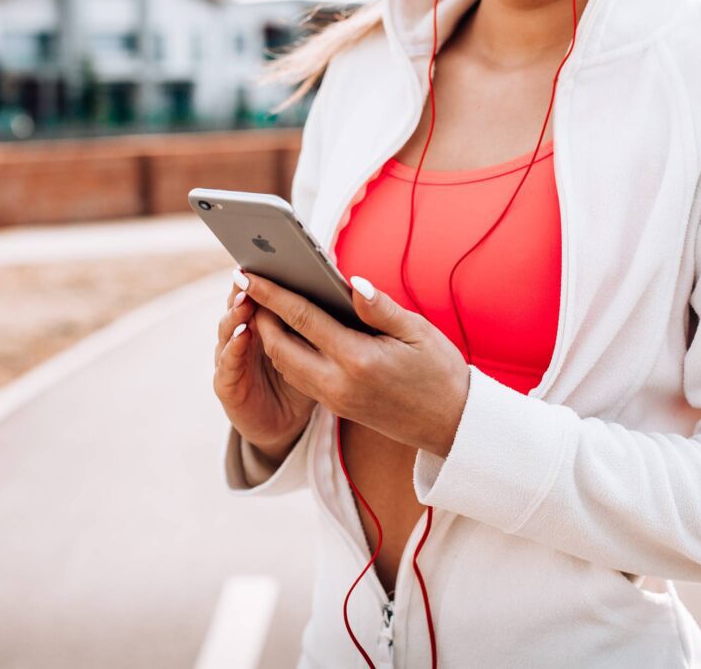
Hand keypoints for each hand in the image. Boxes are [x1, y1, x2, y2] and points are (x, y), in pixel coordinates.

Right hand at [213, 268, 317, 463]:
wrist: (286, 424)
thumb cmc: (309, 379)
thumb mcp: (322, 348)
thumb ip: (326, 318)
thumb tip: (345, 282)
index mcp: (268, 322)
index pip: (263, 293)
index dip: (267, 276)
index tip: (275, 254)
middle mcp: (244, 335)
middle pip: (239, 305)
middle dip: (245, 288)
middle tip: (254, 269)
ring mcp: (232, 360)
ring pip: (228, 330)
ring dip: (235, 312)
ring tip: (247, 298)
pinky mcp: (227, 386)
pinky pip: (226, 365)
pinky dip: (231, 348)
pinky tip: (242, 335)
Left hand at [237, 268, 470, 456]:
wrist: (451, 425)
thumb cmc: (440, 373)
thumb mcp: (418, 332)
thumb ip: (380, 307)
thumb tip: (351, 282)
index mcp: (358, 360)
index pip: (303, 320)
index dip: (272, 294)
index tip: (249, 274)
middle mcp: (338, 384)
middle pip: (280, 347)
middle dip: (260, 316)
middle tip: (249, 286)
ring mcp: (335, 399)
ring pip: (285, 365)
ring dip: (269, 336)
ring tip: (263, 305)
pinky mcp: (336, 407)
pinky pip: (299, 378)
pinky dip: (286, 353)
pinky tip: (289, 333)